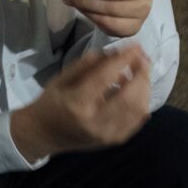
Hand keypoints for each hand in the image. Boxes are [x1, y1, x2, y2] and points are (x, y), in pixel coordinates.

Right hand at [11, 47, 151, 160]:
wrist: (43, 135)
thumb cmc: (50, 103)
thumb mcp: (60, 79)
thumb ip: (86, 64)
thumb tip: (115, 52)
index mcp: (76, 104)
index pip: (105, 77)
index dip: (123, 59)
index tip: (135, 46)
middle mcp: (94, 122)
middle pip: (129, 96)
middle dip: (141, 74)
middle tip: (143, 58)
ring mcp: (106, 134)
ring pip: (138, 109)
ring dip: (145, 88)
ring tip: (140, 74)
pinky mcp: (113, 140)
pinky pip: (137, 121)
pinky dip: (143, 103)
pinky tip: (138, 92)